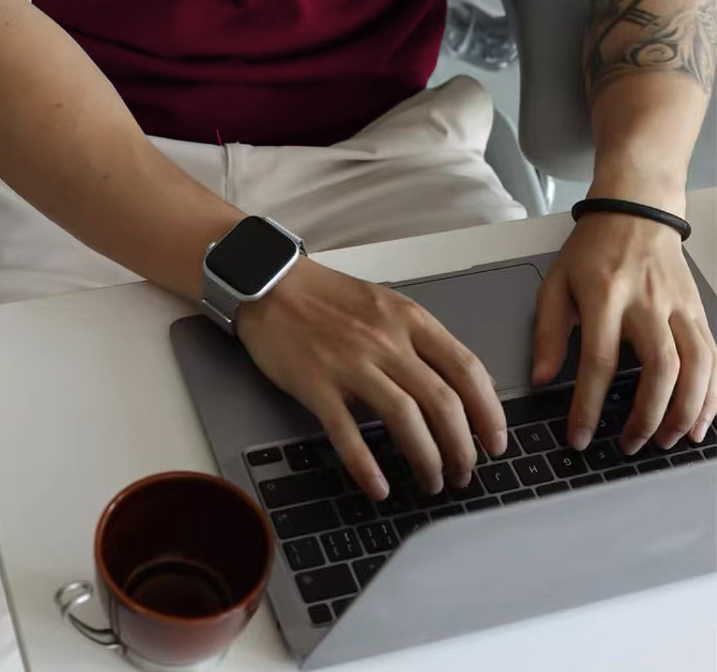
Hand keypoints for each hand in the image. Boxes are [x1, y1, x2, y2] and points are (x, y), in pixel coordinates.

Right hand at [235, 255, 508, 502]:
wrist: (272, 283)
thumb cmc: (330, 297)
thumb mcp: (389, 305)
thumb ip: (425, 341)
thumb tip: (469, 383)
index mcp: (409, 320)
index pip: (466, 368)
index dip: (489, 412)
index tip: (496, 442)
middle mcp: (386, 341)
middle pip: (441, 401)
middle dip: (462, 447)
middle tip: (465, 472)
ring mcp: (351, 362)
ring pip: (404, 419)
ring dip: (426, 459)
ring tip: (432, 481)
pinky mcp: (316, 384)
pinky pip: (347, 433)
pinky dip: (366, 466)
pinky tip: (379, 486)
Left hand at [531, 212, 716, 454]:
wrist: (636, 210)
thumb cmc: (593, 248)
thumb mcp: (556, 281)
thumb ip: (548, 332)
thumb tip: (542, 378)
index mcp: (605, 296)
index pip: (598, 360)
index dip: (588, 405)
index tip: (580, 436)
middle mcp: (647, 302)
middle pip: (659, 368)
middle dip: (647, 416)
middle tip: (630, 445)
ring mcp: (678, 307)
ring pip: (696, 366)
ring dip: (686, 411)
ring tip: (668, 440)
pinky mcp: (698, 311)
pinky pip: (714, 358)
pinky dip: (713, 394)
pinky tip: (703, 420)